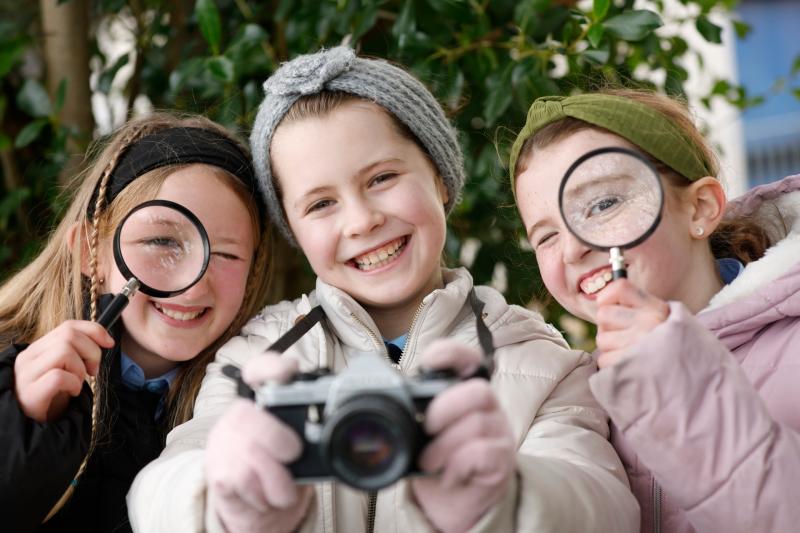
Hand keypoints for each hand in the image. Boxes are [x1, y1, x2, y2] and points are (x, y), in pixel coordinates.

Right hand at [14, 320, 112, 421]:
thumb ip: (76, 351)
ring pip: (63, 352)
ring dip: (80, 369)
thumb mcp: (65, 368)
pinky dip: (74, 384)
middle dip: (91, 352)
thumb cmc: (54, 395)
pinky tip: (72, 393)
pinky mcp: (30, 393)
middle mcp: (28, 357)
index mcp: (38, 348)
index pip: (68, 326)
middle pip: (68, 336)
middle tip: (93, 371)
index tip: (109, 343)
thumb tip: (105, 339)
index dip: (94, 330)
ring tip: (77, 383)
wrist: (34, 424)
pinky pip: (59, 377)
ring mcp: (27, 374)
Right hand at [206, 353, 312, 532]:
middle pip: (247, 417)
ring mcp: (223, 445)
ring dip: (276, 478)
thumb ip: (307, 427)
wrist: (261, 509)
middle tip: (293, 453)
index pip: (257, 371)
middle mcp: (236, 418)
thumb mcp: (297, 443)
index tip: (289, 369)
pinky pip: (243, 480)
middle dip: (277, 439)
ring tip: (283, 487)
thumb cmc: (283, 469)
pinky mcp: (218, 474)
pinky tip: (266, 496)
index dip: (271, 366)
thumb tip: (329, 424)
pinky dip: (263, 494)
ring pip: (249, 452)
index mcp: (258, 403)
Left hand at [411, 339, 515, 532]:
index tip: (428, 363)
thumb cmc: (436, 461)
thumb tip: (382, 398)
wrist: (454, 503)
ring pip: (478, 424)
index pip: (469, 360)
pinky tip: (446, 474)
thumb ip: (414, 413)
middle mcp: (489, 409)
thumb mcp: (422, 434)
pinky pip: (484, 452)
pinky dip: (458, 464)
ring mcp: (499, 434)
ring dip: (444, 445)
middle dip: (445, 408)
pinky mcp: (502, 462)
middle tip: (425, 428)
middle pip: (479, 391)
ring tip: (428, 461)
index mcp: (466, 394)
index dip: (452, 354)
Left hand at [595, 278, 669, 367]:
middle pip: (603, 314)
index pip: (619, 288)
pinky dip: (612, 364)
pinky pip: (604, 359)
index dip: (608, 297)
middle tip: (624, 335)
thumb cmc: (673, 345)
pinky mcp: (627, 366)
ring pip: (602, 339)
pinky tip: (629, 366)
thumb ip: (638, 306)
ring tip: (630, 352)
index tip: (614, 307)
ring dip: (611, 347)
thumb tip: (602, 300)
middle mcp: (648, 323)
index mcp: (656, 309)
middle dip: (609, 326)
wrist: (694, 375)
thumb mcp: (665, 318)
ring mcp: (637, 345)